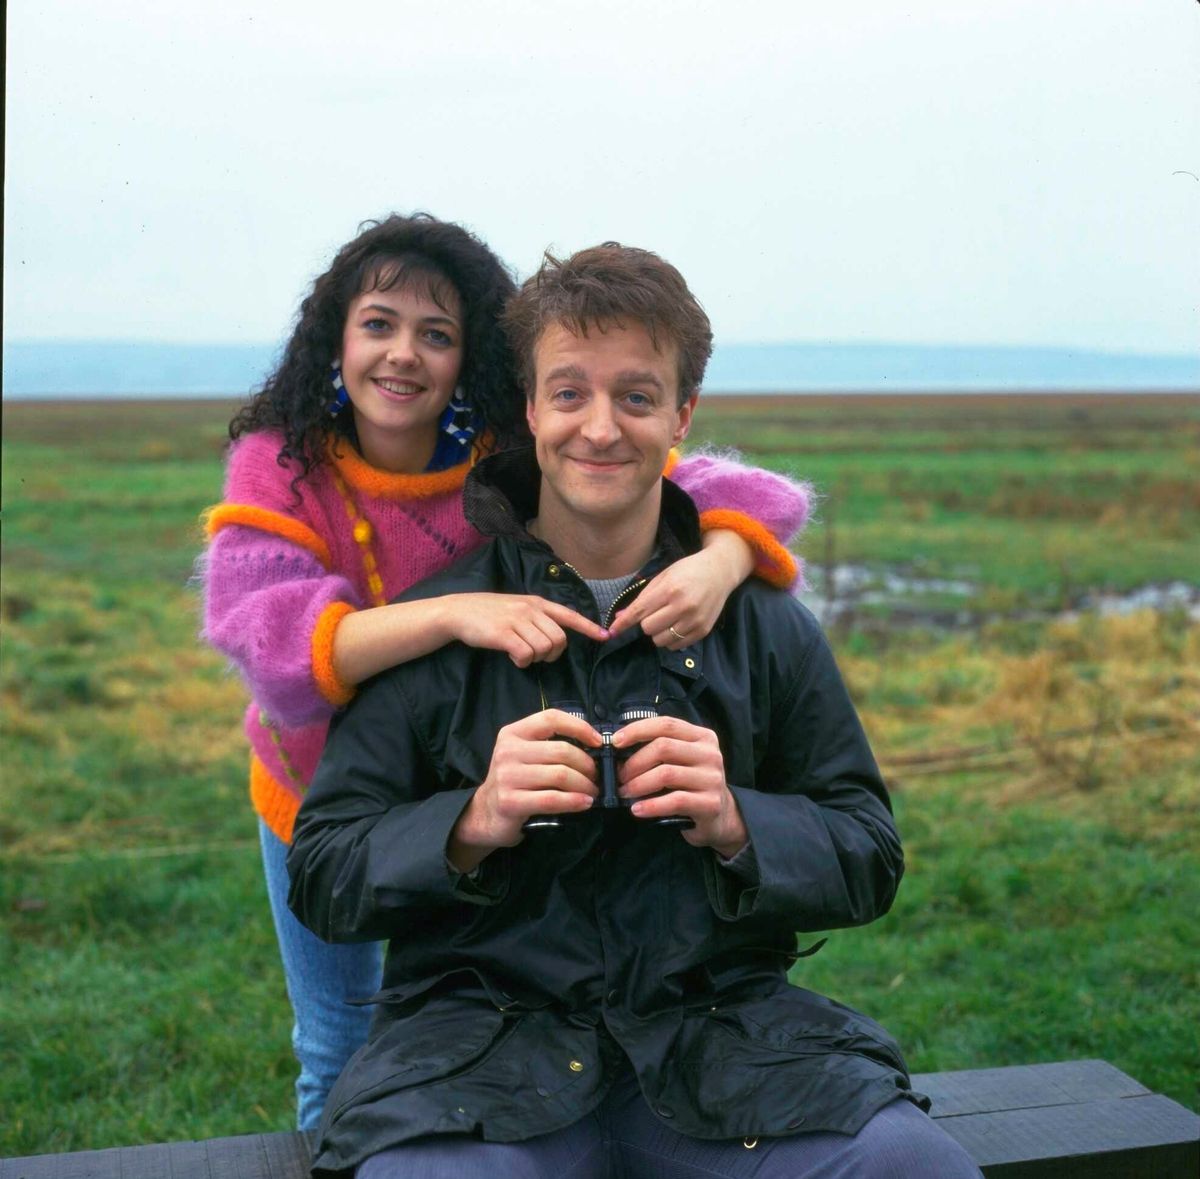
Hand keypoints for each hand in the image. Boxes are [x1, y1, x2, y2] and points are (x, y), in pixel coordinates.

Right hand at [448, 709, 600, 870]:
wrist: (486, 813)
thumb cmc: (514, 781)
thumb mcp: (524, 754)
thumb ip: (549, 745)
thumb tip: (592, 746)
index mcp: (513, 733)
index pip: (551, 718)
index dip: (579, 727)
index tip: (598, 742)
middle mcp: (508, 751)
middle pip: (561, 751)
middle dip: (588, 765)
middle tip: (597, 777)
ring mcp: (507, 776)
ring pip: (560, 775)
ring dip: (584, 785)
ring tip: (592, 792)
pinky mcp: (510, 802)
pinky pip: (552, 799)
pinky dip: (574, 801)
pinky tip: (584, 803)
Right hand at [450, 594, 608, 666]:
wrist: (459, 611)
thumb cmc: (489, 613)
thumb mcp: (517, 607)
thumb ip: (537, 617)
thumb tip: (555, 636)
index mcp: (537, 602)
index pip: (569, 614)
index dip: (588, 627)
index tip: (605, 636)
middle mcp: (531, 609)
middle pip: (560, 639)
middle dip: (553, 653)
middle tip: (539, 655)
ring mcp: (517, 620)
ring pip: (545, 648)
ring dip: (537, 658)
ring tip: (522, 654)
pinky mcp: (504, 634)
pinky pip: (526, 654)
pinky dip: (523, 662)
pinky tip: (514, 658)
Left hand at [607, 533, 752, 648]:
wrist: (720, 572)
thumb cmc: (688, 570)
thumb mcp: (663, 577)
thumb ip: (642, 597)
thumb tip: (621, 616)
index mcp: (670, 589)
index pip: (639, 611)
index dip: (623, 623)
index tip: (612, 631)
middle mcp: (683, 606)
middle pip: (648, 628)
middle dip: (645, 623)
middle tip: (654, 613)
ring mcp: (695, 620)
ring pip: (661, 640)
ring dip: (657, 633)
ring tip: (666, 619)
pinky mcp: (703, 631)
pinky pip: (676, 645)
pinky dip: (671, 638)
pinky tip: (677, 624)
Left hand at [613, 716, 746, 856]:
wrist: (720, 816)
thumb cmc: (692, 785)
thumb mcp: (682, 760)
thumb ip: (660, 749)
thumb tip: (621, 746)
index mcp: (702, 737)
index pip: (666, 724)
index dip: (638, 730)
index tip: (616, 742)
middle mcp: (710, 754)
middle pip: (663, 747)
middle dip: (634, 762)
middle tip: (619, 776)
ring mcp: (712, 778)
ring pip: (666, 774)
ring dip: (638, 784)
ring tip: (625, 792)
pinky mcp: (710, 803)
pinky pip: (675, 801)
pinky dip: (651, 805)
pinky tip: (637, 809)